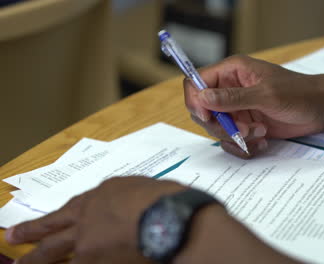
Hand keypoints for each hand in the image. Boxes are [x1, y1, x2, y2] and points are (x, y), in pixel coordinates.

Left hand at [5, 177, 299, 263]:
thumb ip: (131, 199)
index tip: (43, 220)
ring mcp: (88, 242)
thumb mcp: (146, 190)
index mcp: (102, 195)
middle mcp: (88, 217)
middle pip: (53, 229)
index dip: (56, 214)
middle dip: (32, 233)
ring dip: (38, 259)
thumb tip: (132, 209)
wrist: (168, 217)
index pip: (72, 208)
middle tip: (13, 237)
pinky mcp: (94, 260)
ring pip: (55, 253)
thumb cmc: (165, 198)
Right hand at [184, 55, 323, 157]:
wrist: (321, 109)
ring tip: (260, 133)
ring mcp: (237, 109)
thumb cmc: (299, 93)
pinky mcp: (245, 126)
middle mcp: (230, 90)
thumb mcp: (266, 94)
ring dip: (236, 137)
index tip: (209, 117)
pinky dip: (245, 146)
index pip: (196, 83)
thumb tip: (202, 98)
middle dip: (221, 126)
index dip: (196, 101)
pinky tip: (263, 140)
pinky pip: (232, 141)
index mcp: (232, 72)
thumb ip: (232, 97)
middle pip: (203, 111)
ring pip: (217, 130)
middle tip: (244, 130)